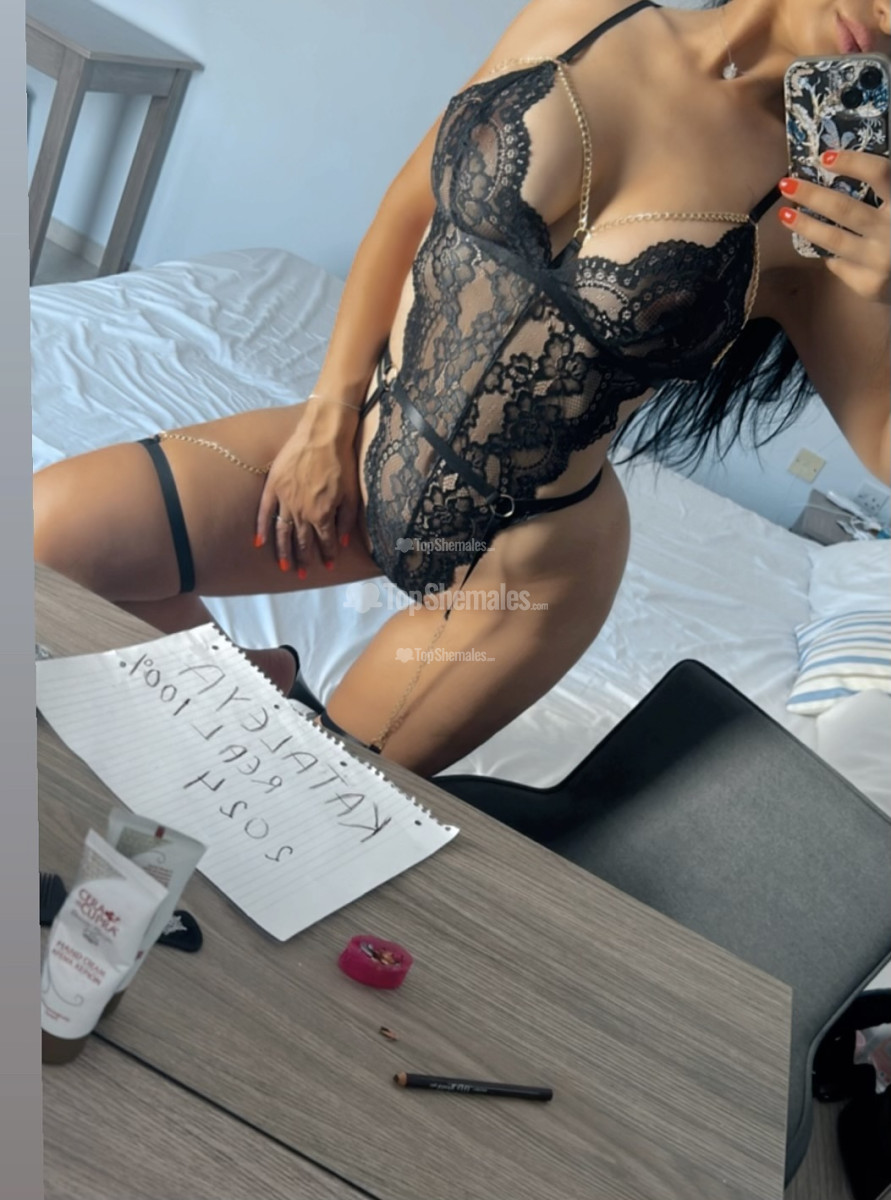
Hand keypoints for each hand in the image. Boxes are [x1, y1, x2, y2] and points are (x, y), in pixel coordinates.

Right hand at [256, 400, 360, 576]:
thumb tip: (343, 542)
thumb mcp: (352, 494)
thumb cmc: (342, 462)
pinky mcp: (273, 486)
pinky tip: (259, 543)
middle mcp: (301, 511)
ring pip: (282, 532)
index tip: (327, 566)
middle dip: (303, 560)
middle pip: (301, 541)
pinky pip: (264, 512)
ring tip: (284, 567)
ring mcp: (285, 499)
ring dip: (283, 551)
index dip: (326, 555)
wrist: (323, 433)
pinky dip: (261, 528)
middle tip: (302, 575)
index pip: (324, 541)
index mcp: (322, 514)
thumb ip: (347, 520)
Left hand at [778, 149, 889, 303]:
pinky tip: (822, 247)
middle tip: (786, 184)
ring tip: (785, 214)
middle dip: (811, 195)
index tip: (824, 158)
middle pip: (845, 208)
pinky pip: (838, 264)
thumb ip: (882, 193)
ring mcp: (881, 260)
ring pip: (833, 239)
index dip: (852, 162)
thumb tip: (833, 169)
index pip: (880, 173)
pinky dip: (828, 253)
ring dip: (805, 225)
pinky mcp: (869, 284)